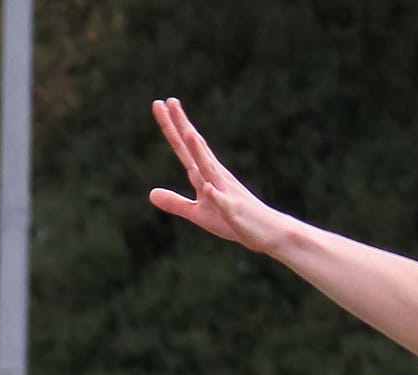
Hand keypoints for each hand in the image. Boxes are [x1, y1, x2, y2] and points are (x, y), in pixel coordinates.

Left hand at [148, 98, 289, 252]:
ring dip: (200, 152)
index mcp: (205, 175)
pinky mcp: (234, 212)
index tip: (159, 103)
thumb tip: (151, 193)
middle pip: (195, 149)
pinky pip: (223, 203)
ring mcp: (225, 192)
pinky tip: (206, 188)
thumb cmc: (232, 220)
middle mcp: (215, 176)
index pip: (185, 148)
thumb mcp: (198, 214)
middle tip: (167, 101)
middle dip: (182, 126)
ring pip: (210, 170)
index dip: (171, 128)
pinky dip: (215, 196)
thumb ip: (175, 202)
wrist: (266, 231)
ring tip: (188, 133)